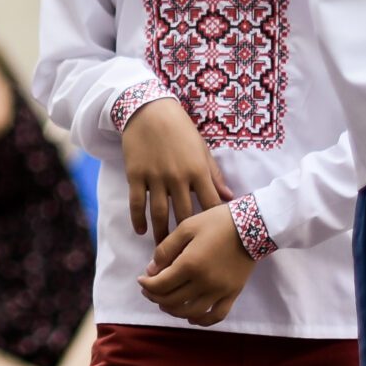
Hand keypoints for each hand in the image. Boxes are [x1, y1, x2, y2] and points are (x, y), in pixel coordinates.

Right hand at [121, 97, 229, 242]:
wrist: (149, 110)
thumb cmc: (180, 129)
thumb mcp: (201, 149)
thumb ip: (214, 175)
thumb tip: (229, 197)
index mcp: (198, 170)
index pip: (209, 204)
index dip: (212, 224)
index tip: (214, 240)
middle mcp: (178, 177)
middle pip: (184, 215)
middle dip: (186, 237)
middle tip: (186, 255)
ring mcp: (155, 177)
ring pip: (160, 214)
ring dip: (161, 235)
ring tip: (162, 252)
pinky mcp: (136, 175)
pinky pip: (137, 203)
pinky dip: (139, 219)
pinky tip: (141, 230)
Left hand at [139, 204, 253, 326]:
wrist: (253, 225)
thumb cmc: (217, 221)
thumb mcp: (186, 227)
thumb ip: (166, 249)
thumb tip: (151, 271)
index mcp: (190, 264)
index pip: (160, 285)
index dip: (146, 285)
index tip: (141, 280)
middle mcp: (204, 282)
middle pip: (172, 300)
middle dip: (155, 297)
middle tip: (149, 290)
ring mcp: (219, 291)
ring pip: (190, 312)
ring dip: (173, 311)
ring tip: (165, 302)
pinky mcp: (232, 294)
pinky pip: (216, 316)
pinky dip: (201, 320)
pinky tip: (191, 317)